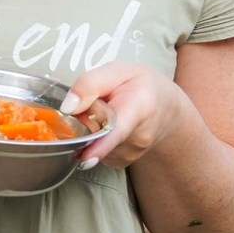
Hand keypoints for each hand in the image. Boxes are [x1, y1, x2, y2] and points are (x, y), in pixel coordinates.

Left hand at [61, 63, 192, 169]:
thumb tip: (67, 107)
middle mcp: (138, 136)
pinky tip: (107, 127)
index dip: (100, 145)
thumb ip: (91, 84)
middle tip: (98, 103)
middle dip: (84, 122)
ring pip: (92, 144)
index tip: (86, 158)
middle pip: (95, 136)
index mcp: (140, 107)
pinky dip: (94, 139)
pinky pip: (96, 151)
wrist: (166, 109)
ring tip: (107, 113)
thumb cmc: (141, 85)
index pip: (118, 130)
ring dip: (89, 130)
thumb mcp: (119, 71)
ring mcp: (131, 153)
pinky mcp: (122, 162)